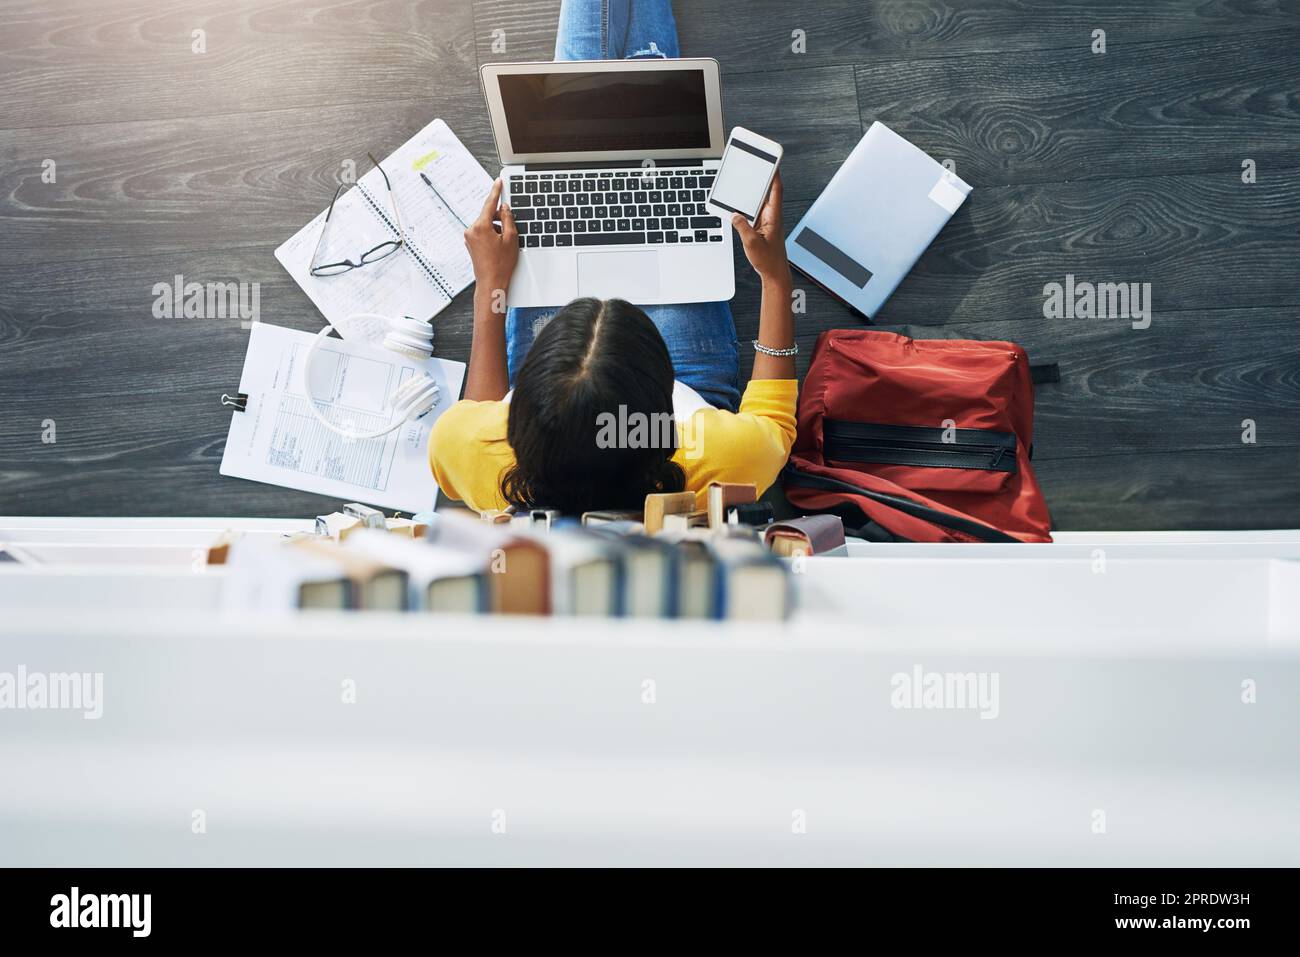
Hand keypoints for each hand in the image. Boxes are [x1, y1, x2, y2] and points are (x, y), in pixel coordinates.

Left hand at [464, 178, 517, 295]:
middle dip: (499, 219)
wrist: (491, 283)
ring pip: (486, 224)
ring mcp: (469, 237)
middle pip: (488, 215)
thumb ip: (508, 219)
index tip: (498, 182)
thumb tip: (505, 208)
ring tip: (503, 244)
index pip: (490, 204)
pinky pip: (482, 232)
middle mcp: (471, 230)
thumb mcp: (511, 238)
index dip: (496, 191)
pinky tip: (497, 247)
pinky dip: (491, 235)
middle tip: (509, 230)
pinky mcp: (470, 244)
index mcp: (481, 227)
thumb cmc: (501, 265)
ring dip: (496, 228)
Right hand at [731, 170, 789, 284]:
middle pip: (766, 191)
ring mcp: (766, 220)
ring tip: (742, 181)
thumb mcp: (751, 242)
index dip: (774, 173)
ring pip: (758, 200)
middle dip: (761, 176)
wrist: (774, 273)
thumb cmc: (768, 260)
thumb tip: (734, 214)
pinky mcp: (760, 226)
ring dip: (752, 191)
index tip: (772, 160)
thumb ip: (742, 226)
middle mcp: (771, 215)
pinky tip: (737, 204)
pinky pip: (752, 211)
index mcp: (774, 216)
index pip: (776, 189)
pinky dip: (745, 206)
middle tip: (754, 163)